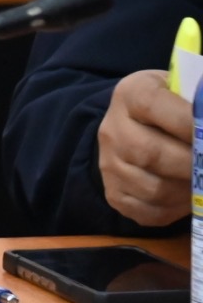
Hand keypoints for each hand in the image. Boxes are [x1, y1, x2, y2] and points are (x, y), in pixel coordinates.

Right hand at [96, 69, 193, 225]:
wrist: (136, 128)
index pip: (153, 105)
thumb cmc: (172, 109)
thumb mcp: (182, 92)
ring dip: (188, 189)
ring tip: (201, 179)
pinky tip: (188, 194)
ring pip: (154, 188)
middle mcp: (112, 130)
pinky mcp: (115, 194)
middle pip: (151, 153)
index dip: (189, 122)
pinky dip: (177, 208)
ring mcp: (110, 165)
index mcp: (130, 95)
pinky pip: (150, 211)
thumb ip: (199, 103)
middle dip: (193, 164)